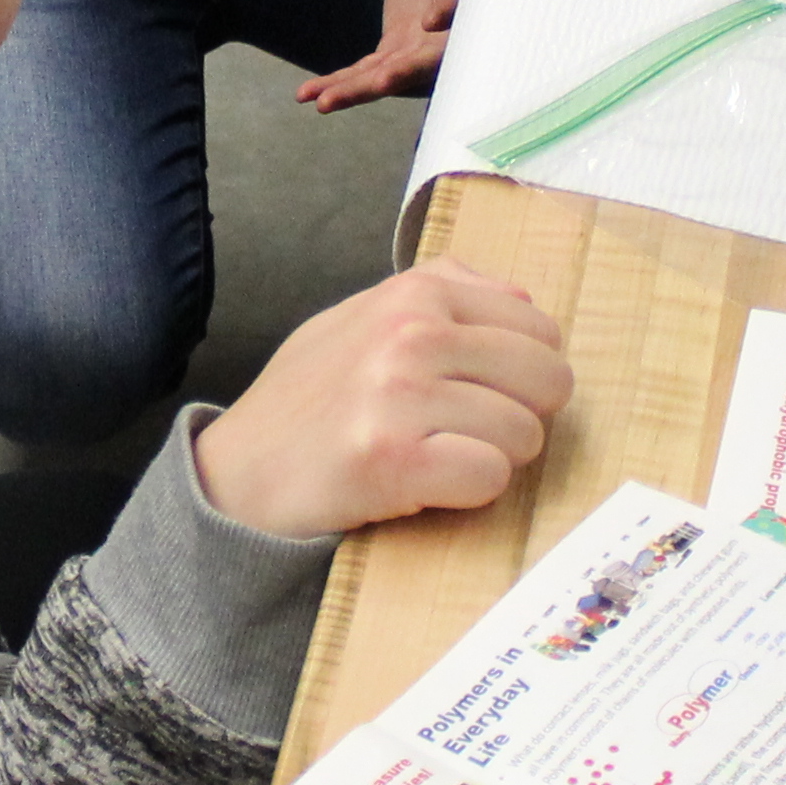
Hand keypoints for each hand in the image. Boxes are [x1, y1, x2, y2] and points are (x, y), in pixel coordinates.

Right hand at [194, 261, 569, 541]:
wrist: (238, 471)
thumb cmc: (310, 399)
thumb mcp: (363, 316)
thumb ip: (440, 294)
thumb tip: (524, 299)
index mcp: (415, 292)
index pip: (541, 330)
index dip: (522, 372)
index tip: (480, 393)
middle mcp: (411, 333)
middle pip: (548, 381)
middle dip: (520, 415)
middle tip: (466, 433)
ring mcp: (399, 395)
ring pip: (525, 434)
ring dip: (493, 458)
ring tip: (438, 457)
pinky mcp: (392, 459)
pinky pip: (490, 476)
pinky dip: (471, 492)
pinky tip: (428, 485)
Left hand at [300, 0, 491, 111]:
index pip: (468, 7)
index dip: (452, 12)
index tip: (432, 18)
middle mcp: (450, 32)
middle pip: (428, 58)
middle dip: (400, 73)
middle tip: (374, 85)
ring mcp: (421, 45)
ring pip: (389, 74)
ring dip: (357, 89)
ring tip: (321, 101)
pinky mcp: (396, 48)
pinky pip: (366, 71)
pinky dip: (340, 84)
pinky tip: (306, 95)